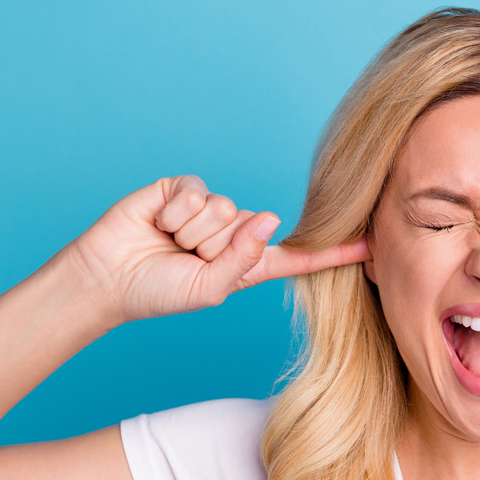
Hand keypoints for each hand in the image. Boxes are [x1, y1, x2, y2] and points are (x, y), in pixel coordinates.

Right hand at [61, 175, 369, 323]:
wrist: (107, 277)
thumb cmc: (158, 291)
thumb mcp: (209, 288)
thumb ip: (243, 259)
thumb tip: (271, 216)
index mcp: (248, 262)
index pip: (297, 256)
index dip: (333, 252)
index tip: (372, 246)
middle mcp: (235, 231)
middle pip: (252, 226)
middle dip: (214, 246)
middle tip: (183, 257)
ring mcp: (210, 207)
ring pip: (224, 209)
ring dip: (191, 232)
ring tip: (168, 242)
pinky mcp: (185, 188)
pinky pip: (197, 194)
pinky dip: (175, 214)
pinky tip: (157, 223)